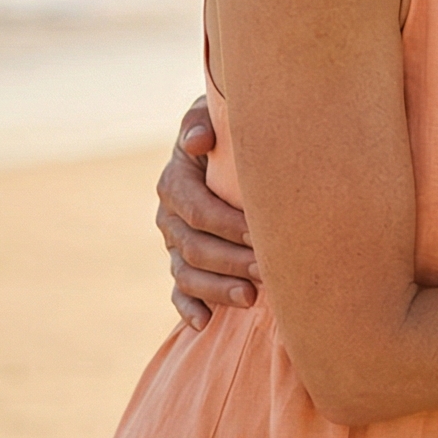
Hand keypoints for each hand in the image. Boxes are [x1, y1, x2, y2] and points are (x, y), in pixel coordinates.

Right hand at [155, 97, 260, 328]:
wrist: (231, 153)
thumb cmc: (231, 131)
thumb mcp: (215, 115)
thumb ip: (202, 121)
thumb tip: (198, 142)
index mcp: (176, 181)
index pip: (196, 209)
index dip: (226, 223)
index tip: (260, 231)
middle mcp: (169, 216)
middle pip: (193, 247)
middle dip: (230, 260)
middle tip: (267, 269)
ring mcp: (175, 245)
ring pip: (187, 275)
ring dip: (217, 289)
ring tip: (251, 298)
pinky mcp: (185, 268)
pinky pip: (179, 293)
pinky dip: (189, 309)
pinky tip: (205, 323)